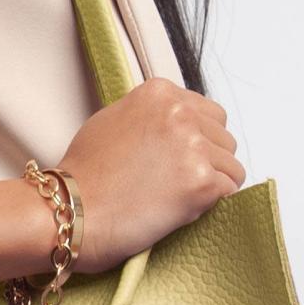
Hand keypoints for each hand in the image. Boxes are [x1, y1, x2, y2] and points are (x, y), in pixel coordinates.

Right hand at [55, 77, 245, 274]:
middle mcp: (180, 113)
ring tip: (175, 198)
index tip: (177, 159)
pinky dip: (210, 205)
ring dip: (212, 184)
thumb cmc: (83, 174)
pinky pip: (229, 192)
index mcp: (160, 93)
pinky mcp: (202, 182)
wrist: (71, 211)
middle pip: (224, 138)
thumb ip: (150, 116)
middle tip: (176, 182)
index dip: (197, 140)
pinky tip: (181, 210)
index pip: (209, 113)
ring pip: (232, 167)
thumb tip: (174, 126)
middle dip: (208, 161)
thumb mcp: (113, 120)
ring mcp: (193, 147)